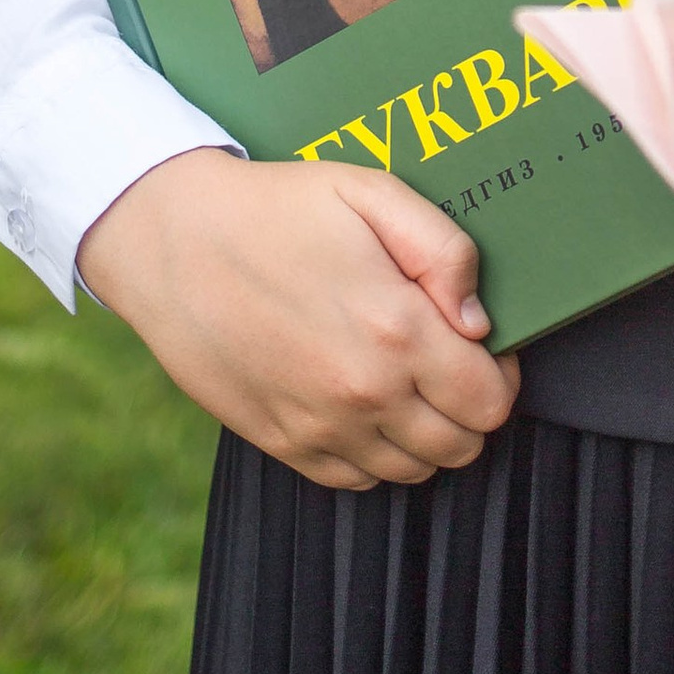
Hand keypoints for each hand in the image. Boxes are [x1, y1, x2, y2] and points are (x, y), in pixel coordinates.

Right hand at [78, 150, 519, 487]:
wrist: (172, 240)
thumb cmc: (278, 209)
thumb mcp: (372, 193)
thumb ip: (445, 252)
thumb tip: (479, 321)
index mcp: (397, 333)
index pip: (492, 402)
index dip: (501, 375)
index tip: (481, 344)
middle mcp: (363, 395)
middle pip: (461, 445)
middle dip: (469, 406)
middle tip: (446, 359)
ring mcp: (319, 428)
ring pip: (414, 470)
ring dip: (425, 432)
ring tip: (404, 377)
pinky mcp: (281, 444)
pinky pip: (356, 480)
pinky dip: (374, 451)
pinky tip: (362, 400)